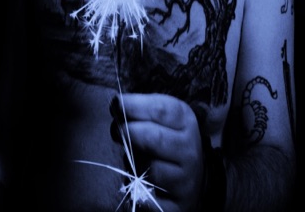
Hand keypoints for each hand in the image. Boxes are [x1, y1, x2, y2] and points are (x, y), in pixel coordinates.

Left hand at [111, 92, 203, 211]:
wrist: (189, 179)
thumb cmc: (166, 142)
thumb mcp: (159, 120)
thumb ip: (139, 111)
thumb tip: (115, 105)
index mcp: (186, 122)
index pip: (161, 109)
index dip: (134, 105)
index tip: (116, 103)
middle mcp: (190, 150)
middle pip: (153, 137)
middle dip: (128, 131)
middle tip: (116, 130)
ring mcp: (186, 180)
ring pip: (148, 168)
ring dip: (132, 162)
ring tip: (132, 157)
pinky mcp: (178, 206)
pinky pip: (147, 196)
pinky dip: (136, 188)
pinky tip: (138, 180)